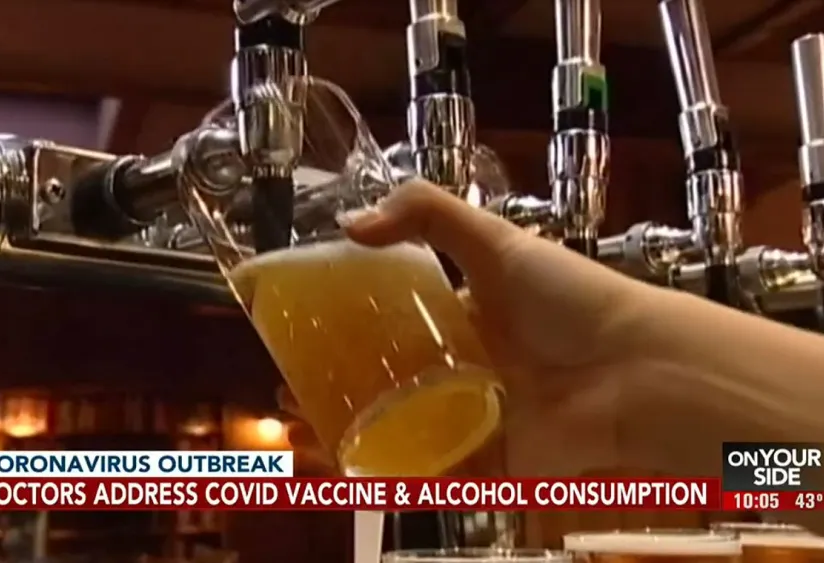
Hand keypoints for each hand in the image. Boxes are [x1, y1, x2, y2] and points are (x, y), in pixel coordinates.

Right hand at [283, 179, 656, 476]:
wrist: (633, 372)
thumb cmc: (570, 300)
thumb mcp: (495, 238)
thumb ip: (427, 213)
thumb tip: (350, 222)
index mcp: (471, 318)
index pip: (401, 321)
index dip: (353, 326)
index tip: (308, 329)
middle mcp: (469, 369)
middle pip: (391, 380)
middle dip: (338, 384)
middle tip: (290, 386)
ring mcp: (475, 420)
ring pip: (399, 431)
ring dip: (347, 432)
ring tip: (298, 428)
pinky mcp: (487, 466)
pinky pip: (429, 475)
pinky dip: (386, 476)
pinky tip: (339, 467)